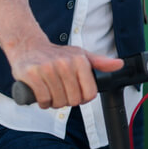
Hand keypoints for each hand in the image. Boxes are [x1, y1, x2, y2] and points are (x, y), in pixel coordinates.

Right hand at [8, 39, 122, 108]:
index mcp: (79, 60)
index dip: (83, 98)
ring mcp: (47, 68)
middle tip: (61, 92)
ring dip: (54, 102)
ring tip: (51, 91)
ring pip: (58, 101)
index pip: (89, 94)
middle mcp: (64, 63)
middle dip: (67, 101)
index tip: (76, 93)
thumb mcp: (80, 55)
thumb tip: (119, 64)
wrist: (28, 46)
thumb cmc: (56, 54)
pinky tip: (41, 93)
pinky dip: (42, 102)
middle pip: (73, 100)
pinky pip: (43, 100)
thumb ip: (100, 62)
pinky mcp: (32, 74)